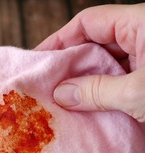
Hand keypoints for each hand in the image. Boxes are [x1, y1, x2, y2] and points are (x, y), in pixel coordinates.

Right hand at [36, 4, 144, 121]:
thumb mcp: (137, 92)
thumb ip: (97, 91)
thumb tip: (61, 94)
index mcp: (142, 23)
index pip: (88, 22)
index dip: (60, 40)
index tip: (39, 60)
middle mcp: (142, 36)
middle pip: (94, 44)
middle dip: (69, 66)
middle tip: (47, 86)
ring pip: (105, 65)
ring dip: (85, 83)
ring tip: (63, 101)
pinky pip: (119, 80)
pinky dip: (102, 93)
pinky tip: (86, 108)